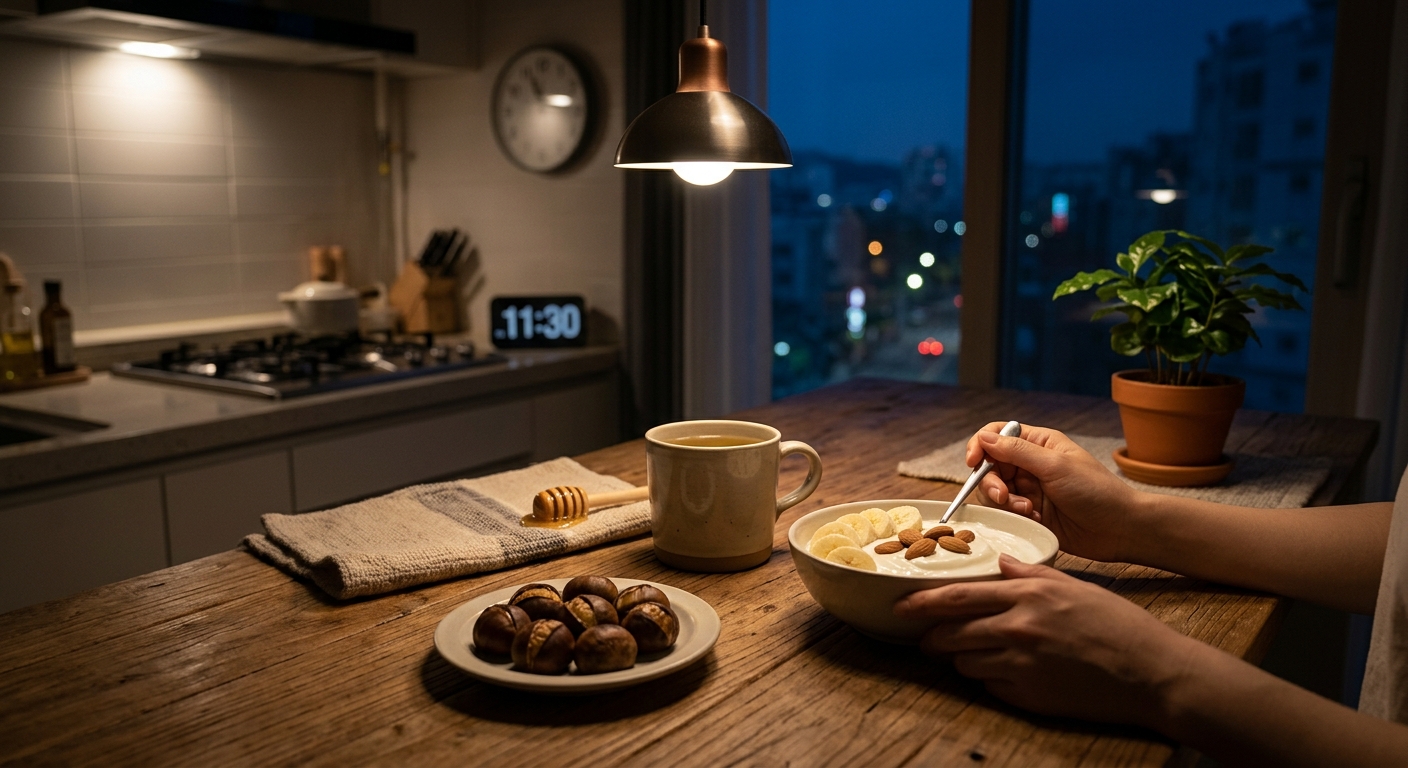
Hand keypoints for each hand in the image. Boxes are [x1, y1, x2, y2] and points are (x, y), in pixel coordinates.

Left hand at [895, 555, 1195, 725]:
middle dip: (931, 637)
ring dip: (961, 658)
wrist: (1150, 672)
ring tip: (972, 654)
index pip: (958, 596)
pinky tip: (1006, 672)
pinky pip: (989, 686)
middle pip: (951, 633)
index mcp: (1028, 595)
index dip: (923, 603)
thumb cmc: (1116, 625)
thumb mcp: (1073, 586)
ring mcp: (1022, 664)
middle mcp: (1018, 628)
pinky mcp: (1029, 695)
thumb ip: (1031, 572)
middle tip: (924, 638)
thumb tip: (1003, 563)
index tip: (902, 606)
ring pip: (965, 662)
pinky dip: (989, 678)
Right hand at [965, 423, 1143, 562]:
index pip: (997, 435)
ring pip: (994, 491)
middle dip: (991, 482)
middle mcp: (1029, 464)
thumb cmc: (1096, 491)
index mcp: (1038, 443)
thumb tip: (984, 437)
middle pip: (990, 466)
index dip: (980, 446)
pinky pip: (1005, 512)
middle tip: (1004, 496)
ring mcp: (1029, 490)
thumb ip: (1017, 451)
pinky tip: (1034, 519)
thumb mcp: (1055, 466)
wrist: (1119, 529)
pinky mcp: (1030, 514)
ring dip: (1004, 501)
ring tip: (1027, 510)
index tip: (973, 462)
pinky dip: (1012, 516)